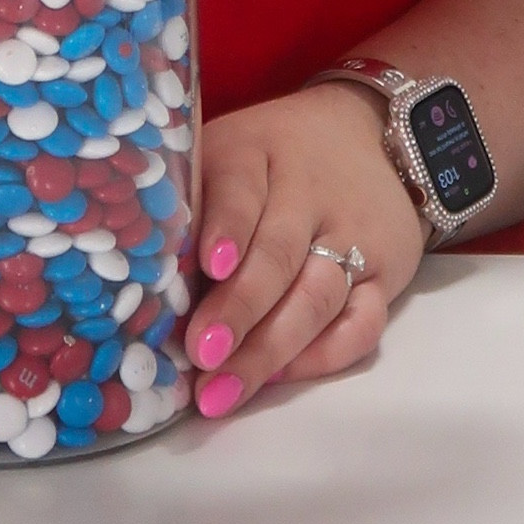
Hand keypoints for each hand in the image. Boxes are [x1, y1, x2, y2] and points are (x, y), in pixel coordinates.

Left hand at [184, 81, 426, 421]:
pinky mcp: (387, 272)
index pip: (242, 187)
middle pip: (278, 255)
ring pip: (318, 296)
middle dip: (240, 310)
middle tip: (202, 355)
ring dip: (272, 348)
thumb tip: (136, 279)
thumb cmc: (269, 157)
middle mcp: (310, 194)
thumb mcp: (226, 152)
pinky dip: (325, 355)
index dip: (228, 226)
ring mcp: (354, 235)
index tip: (210, 266)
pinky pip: (363, 322)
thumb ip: (192, 202)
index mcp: (255, 153)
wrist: (367, 134)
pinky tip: (283, 376)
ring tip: (226, 389)